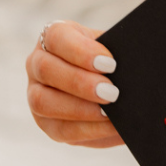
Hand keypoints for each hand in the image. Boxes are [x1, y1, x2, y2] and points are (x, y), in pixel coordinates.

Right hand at [26, 20, 124, 147]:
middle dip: (80, 83)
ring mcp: (35, 94)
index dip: (82, 52)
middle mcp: (37, 63)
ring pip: (44, 102)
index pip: (57, 38)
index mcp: (53, 35)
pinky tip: (109, 126)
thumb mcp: (110, 46)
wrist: (108, 79)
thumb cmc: (108, 57)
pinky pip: (59, 130)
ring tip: (109, 112)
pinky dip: (87, 129)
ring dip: (80, 109)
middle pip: (47, 70)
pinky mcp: (45, 123)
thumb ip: (116, 50)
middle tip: (112, 92)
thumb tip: (131, 63)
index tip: (110, 64)